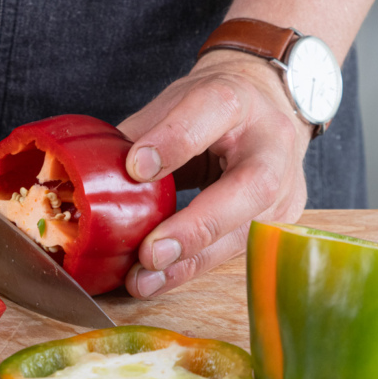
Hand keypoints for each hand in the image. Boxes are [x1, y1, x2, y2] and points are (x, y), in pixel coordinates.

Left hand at [117, 50, 313, 297]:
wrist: (265, 104)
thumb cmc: (211, 106)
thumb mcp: (173, 103)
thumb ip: (138, 137)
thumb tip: (90, 178)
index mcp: (237, 99)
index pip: (211, 112)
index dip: (174, 142)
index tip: (135, 168)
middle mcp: (272, 144)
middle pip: (250, 187)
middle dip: (198, 226)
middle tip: (151, 253)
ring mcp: (287, 185)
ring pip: (247, 231)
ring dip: (191, 262)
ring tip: (145, 279)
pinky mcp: (282, 219)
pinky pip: (239, 249)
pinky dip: (195, 267)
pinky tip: (161, 279)